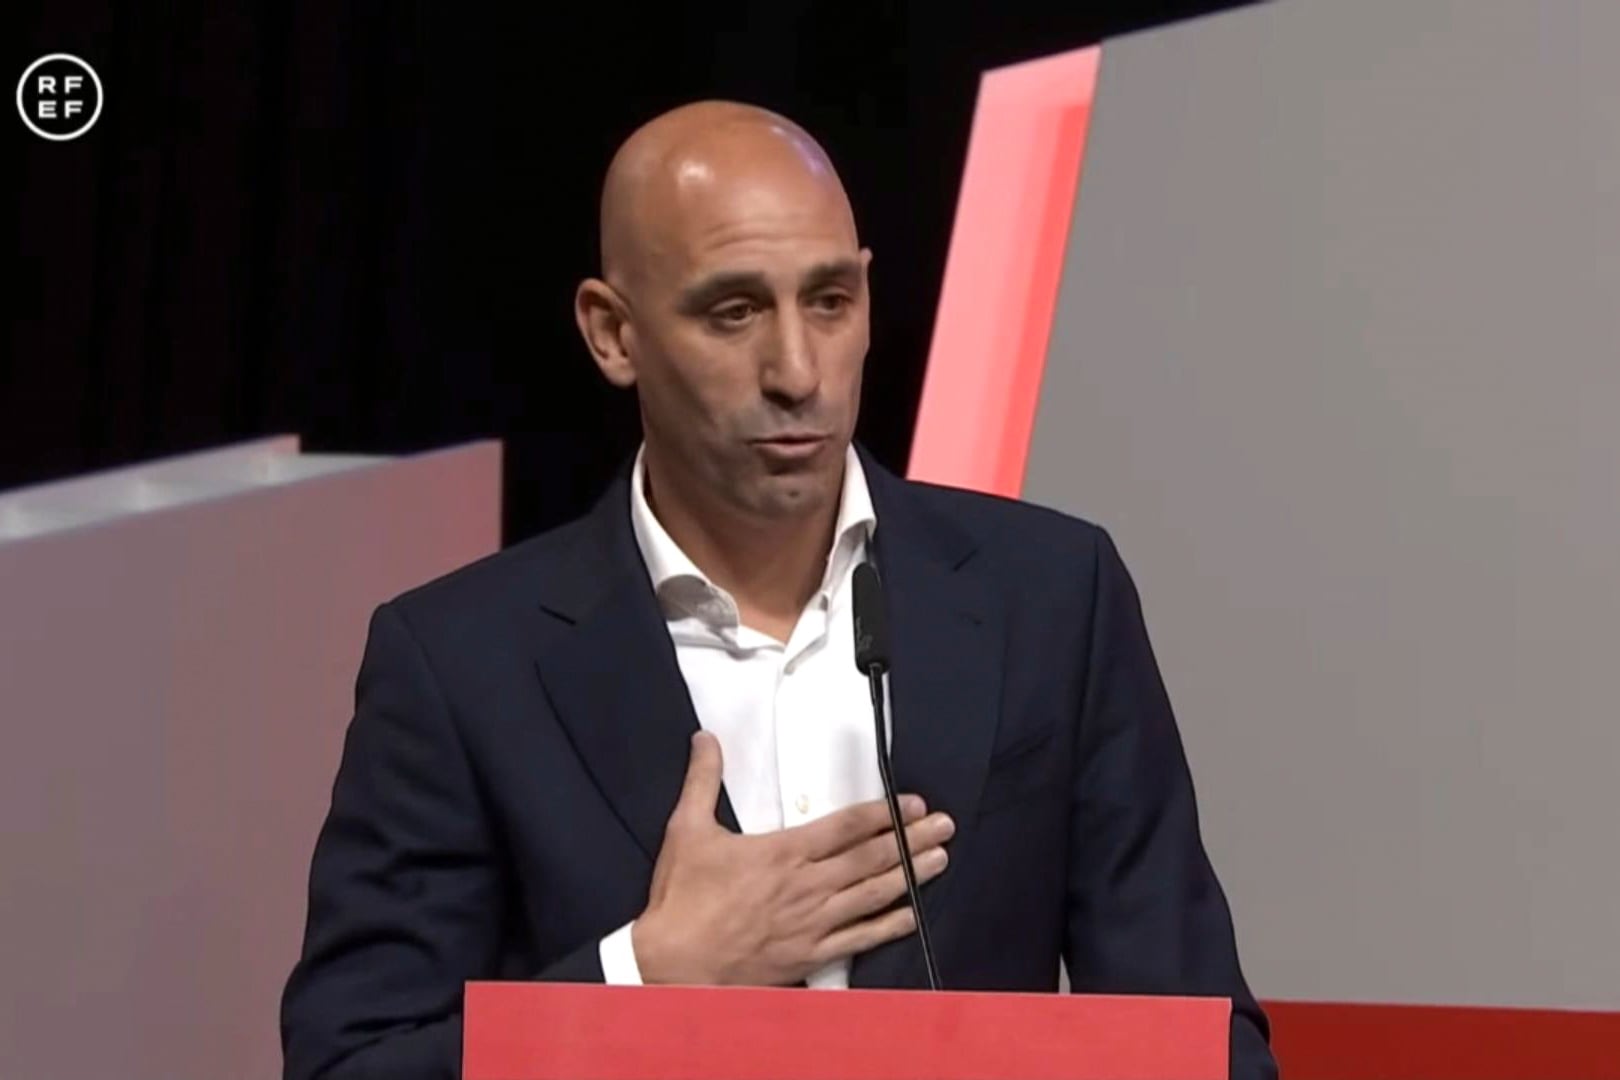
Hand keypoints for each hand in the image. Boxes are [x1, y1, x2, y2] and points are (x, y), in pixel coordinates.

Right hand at [630, 730, 954, 985]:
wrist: (672, 964)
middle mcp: (806, 886)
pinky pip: (859, 940)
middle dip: (911, 839)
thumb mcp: (687, 830)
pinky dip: (888, 926)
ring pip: (873, 895)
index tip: (912, 804)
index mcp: (782, 853)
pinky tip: (911, 915)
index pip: (845, 827)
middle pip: (870, 858)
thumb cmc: (681, 900)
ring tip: (940, 859)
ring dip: (910, 876)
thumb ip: (702, 781)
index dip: (884, 814)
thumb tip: (705, 740)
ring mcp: (812, 924)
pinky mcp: (809, 956)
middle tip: (944, 825)